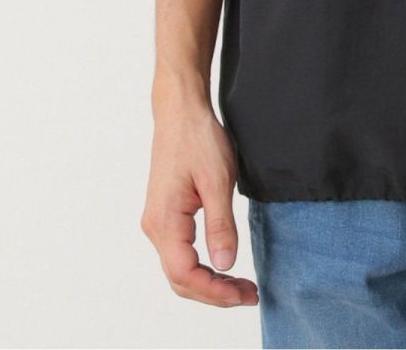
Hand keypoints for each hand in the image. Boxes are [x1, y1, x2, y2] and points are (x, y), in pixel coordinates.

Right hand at [140, 91, 258, 308]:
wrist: (181, 111)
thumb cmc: (198, 138)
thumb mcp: (218, 180)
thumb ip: (220, 224)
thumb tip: (225, 263)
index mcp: (165, 221)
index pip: (185, 274)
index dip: (215, 291)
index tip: (245, 294)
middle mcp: (155, 227)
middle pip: (181, 278)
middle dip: (215, 293)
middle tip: (250, 294)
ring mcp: (159, 221)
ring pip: (180, 268)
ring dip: (209, 282)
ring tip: (241, 286)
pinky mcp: (167, 214)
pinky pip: (181, 253)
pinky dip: (202, 266)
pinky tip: (223, 265)